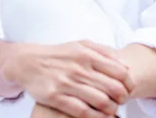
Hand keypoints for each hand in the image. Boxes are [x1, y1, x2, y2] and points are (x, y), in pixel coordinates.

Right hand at [3, 40, 133, 117]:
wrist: (27, 62)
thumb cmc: (58, 55)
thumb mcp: (79, 45)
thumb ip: (102, 51)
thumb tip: (124, 65)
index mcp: (86, 54)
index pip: (120, 72)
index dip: (129, 83)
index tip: (128, 89)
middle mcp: (78, 68)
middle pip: (113, 88)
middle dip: (122, 98)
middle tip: (121, 101)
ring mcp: (66, 83)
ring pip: (101, 102)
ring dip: (111, 109)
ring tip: (111, 109)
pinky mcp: (55, 97)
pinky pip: (83, 111)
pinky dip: (96, 117)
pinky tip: (100, 116)